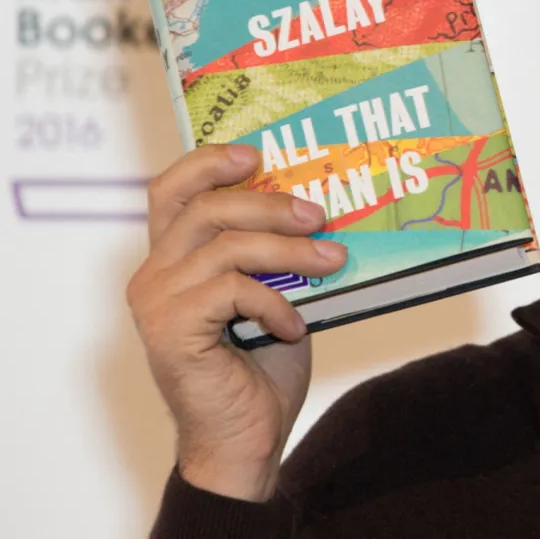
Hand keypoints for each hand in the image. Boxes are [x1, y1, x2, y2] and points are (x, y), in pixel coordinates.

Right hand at [127, 144, 346, 500]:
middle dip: (269, 202)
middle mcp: (153, 274)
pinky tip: (294, 326)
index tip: (257, 153)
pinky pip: (232, 289)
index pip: (171, 189)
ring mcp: (157, 301)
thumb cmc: (261, 366)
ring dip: (288, 249)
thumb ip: (275, 253)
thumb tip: (320, 206)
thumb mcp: (275, 294)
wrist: (246, 440)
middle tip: (319, 213)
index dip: (209, 162)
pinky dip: (274, 302)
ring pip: (225, 244)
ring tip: (333, 259)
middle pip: (205, 207)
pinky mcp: (169, 329)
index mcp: (173, 258)